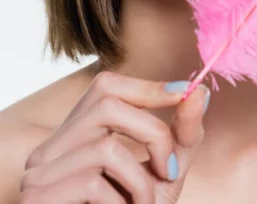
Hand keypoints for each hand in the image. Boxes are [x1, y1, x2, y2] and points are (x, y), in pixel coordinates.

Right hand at [19, 71, 209, 202]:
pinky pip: (92, 184)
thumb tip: (199, 90)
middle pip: (107, 102)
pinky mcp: (37, 196)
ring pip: (105, 147)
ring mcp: (38, 171)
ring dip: (141, 180)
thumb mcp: (162, 173)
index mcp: (77, 134)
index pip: (106, 85)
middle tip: (172, 170)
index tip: (185, 93)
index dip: (147, 86)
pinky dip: (123, 202)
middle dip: (153, 132)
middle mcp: (51, 146)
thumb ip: (181, 135)